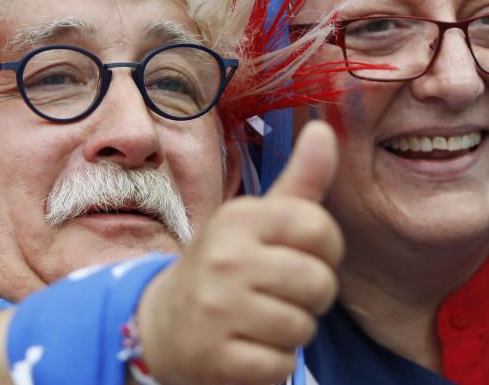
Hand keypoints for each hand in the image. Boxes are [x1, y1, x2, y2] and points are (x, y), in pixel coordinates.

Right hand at [137, 121, 342, 384]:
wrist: (162, 326)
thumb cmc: (227, 266)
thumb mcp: (258, 220)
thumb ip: (300, 180)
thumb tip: (326, 127)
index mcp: (240, 218)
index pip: (319, 227)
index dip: (325, 249)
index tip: (300, 255)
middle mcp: (225, 258)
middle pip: (319, 283)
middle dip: (310, 297)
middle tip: (279, 295)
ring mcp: (218, 310)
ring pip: (303, 327)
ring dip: (291, 332)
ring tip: (261, 320)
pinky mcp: (216, 359)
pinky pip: (281, 365)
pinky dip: (272, 364)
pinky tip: (247, 348)